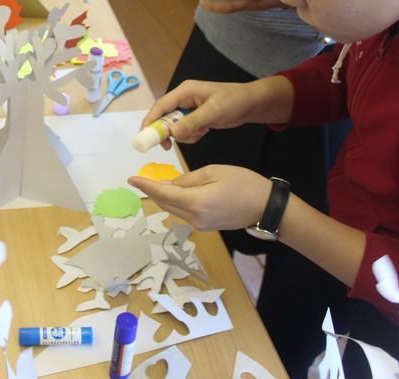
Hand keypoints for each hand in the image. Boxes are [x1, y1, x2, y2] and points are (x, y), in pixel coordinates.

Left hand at [128, 165, 271, 231]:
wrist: (267, 207)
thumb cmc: (244, 184)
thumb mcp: (213, 172)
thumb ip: (188, 179)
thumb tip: (170, 184)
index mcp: (195, 203)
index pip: (162, 193)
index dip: (145, 186)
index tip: (131, 179)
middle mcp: (194, 218)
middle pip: (165, 204)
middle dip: (152, 192)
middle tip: (142, 179)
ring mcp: (200, 225)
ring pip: (173, 209)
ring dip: (163, 197)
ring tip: (156, 183)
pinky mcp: (206, 226)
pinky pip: (184, 213)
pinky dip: (175, 202)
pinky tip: (175, 192)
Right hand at [140, 76, 293, 148]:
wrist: (251, 104)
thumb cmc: (234, 101)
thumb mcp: (214, 111)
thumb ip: (193, 122)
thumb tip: (172, 133)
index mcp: (185, 92)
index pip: (160, 106)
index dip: (150, 121)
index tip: (145, 137)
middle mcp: (183, 99)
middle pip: (164, 118)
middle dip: (167, 132)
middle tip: (168, 147)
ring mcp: (189, 109)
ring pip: (174, 127)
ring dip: (185, 135)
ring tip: (201, 133)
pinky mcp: (195, 118)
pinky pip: (185, 131)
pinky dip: (192, 136)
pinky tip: (205, 131)